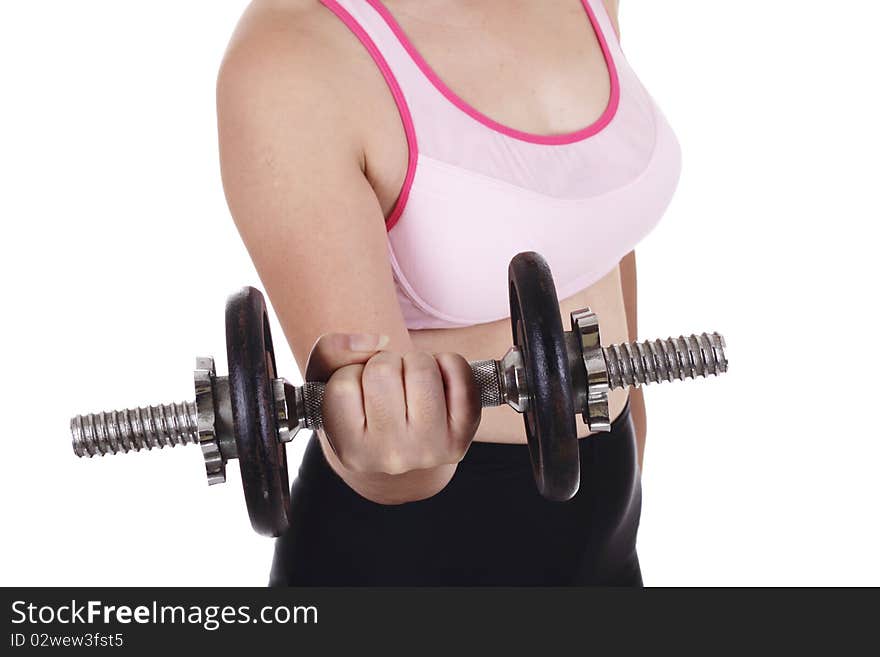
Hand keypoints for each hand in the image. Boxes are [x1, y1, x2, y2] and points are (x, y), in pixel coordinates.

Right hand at [305, 333, 481, 501]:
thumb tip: (379, 340)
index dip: (351, 374)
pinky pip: (461, 376)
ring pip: (422, 369)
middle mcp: (391, 456)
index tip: (359, 389)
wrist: (401, 447)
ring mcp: (430, 448)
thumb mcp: (327, 383)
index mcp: (351, 450)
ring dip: (415, 362)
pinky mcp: (462, 436)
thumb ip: (330, 350)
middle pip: (384, 371)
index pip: (343, 384)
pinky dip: (450, 364)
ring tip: (410, 382)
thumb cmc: (360, 408)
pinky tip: (438, 381)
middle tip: (389, 383)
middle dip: (385, 363)